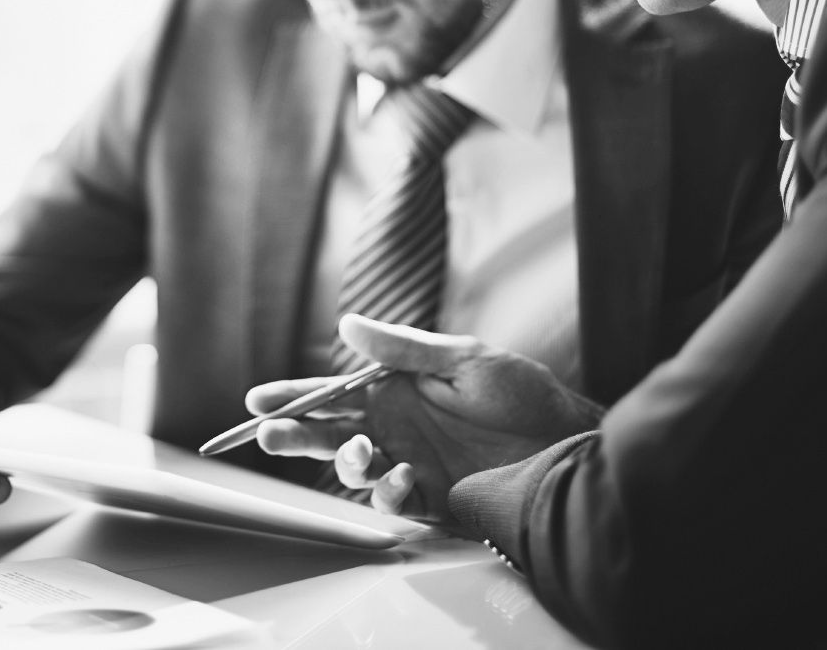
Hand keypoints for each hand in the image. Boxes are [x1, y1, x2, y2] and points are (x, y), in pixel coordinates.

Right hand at [250, 315, 602, 519]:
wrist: (568, 446)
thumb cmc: (523, 395)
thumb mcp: (465, 358)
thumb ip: (403, 348)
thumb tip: (347, 325)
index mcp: (396, 390)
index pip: (333, 393)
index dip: (294, 397)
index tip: (258, 401)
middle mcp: (396, 428)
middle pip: (329, 434)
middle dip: (295, 435)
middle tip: (269, 435)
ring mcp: (411, 464)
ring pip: (354, 470)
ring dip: (345, 463)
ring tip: (359, 455)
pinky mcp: (432, 500)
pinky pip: (393, 502)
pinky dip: (389, 493)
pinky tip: (403, 478)